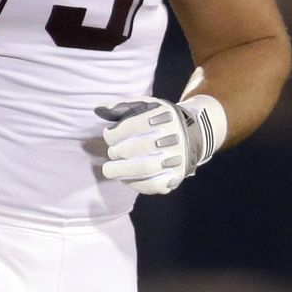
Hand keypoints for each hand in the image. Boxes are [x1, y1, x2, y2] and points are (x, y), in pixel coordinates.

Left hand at [95, 95, 223, 194]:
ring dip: (122, 171)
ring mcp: (177, 158)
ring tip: (109, 170)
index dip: (115, 133)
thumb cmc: (159, 119)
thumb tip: (98, 110)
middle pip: (139, 147)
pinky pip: (154, 185)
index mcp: (165, 116)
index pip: (134, 125)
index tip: (109, 136)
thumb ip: (121, 107)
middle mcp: (174, 136)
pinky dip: (135, 184)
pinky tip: (125, 179)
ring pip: (146, 168)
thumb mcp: (145, 106)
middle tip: (112, 153)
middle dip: (118, 151)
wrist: (193, 134)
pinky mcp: (177, 175)